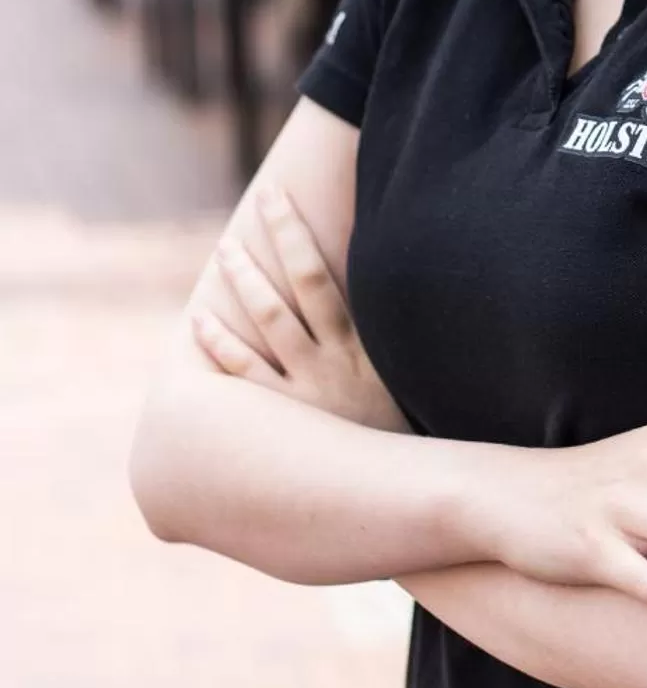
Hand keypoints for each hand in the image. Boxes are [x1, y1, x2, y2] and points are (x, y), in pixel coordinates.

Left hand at [192, 187, 410, 434]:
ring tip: (226, 251)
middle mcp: (331, 361)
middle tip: (253, 208)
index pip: (324, 275)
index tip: (279, 198)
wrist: (400, 489)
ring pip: (266, 322)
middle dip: (273, 242)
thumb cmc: (404, 432)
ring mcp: (305, 391)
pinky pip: (242, 377)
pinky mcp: (284, 423)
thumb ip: (391, 337)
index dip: (297, 233)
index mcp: (362, 345)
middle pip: (295, 287)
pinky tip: (199, 322)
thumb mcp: (406, 379)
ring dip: (244, 282)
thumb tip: (390, 281)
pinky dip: (220, 345)